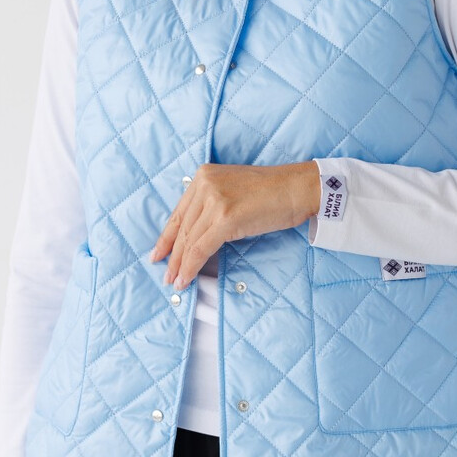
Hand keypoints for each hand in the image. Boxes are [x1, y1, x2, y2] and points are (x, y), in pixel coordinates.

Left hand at [149, 161, 320, 289]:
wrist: (297, 188)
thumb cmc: (272, 193)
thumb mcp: (233, 191)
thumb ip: (212, 205)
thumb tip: (197, 235)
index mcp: (204, 176)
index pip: (179, 212)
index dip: (167, 236)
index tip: (159, 252)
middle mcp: (205, 184)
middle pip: (182, 227)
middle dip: (172, 254)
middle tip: (166, 274)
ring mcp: (215, 200)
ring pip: (189, 239)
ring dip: (181, 265)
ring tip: (176, 281)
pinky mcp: (225, 217)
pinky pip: (201, 248)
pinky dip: (192, 266)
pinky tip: (187, 278)